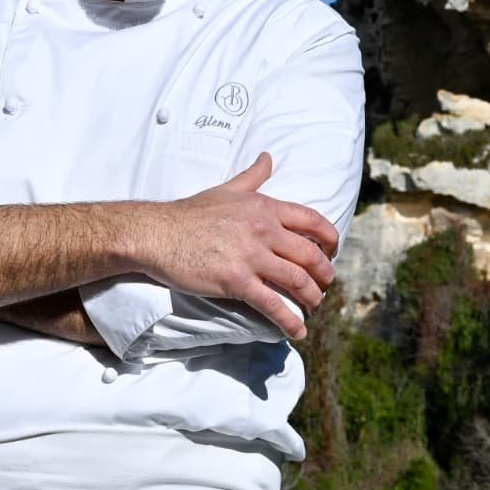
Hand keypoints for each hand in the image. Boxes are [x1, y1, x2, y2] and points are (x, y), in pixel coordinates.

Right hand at [137, 152, 338, 338]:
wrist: (156, 234)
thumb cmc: (190, 213)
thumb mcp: (226, 189)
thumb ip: (253, 177)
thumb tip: (268, 157)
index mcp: (265, 208)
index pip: (313, 222)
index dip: (330, 240)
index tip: (332, 252)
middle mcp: (263, 230)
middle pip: (310, 255)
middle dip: (325, 274)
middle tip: (325, 285)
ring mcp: (251, 257)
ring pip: (298, 281)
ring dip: (312, 298)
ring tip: (313, 307)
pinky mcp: (236, 282)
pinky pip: (272, 305)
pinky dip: (289, 321)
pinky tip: (298, 331)